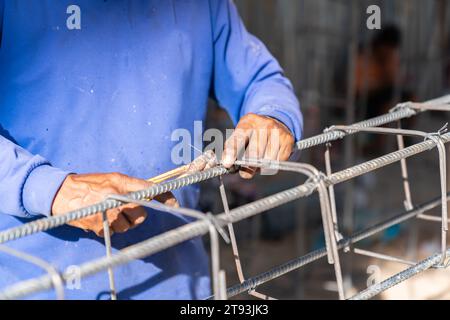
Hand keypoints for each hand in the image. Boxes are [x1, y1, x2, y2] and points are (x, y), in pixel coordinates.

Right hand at [51, 173, 177, 236]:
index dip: (165, 196)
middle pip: (141, 214)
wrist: (60, 192)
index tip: (174, 204)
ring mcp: (107, 213)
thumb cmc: (89, 184)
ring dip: (122, 223)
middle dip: (136, 215)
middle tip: (124, 209)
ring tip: (109, 213)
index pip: (149, 189)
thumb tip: (150, 195)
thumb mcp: (111, 178)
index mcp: (120, 182)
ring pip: (128, 226)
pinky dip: (110, 228)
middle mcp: (116, 197)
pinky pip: (114, 232)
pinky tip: (101, 218)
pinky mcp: (99, 225)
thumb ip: (130, 186)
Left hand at [221, 113, 294, 178]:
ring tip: (258, 162)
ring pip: (267, 160)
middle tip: (244, 172)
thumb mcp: (240, 136)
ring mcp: (277, 131)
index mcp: (247, 123)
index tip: (227, 164)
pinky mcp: (288, 139)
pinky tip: (269, 159)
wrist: (275, 121)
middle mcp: (263, 125)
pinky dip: (271, 165)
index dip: (232, 152)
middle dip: (248, 166)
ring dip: (260, 167)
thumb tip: (226, 164)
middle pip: (254, 153)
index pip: (238, 139)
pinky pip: (278, 161)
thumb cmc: (252, 134)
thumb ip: (231, 149)